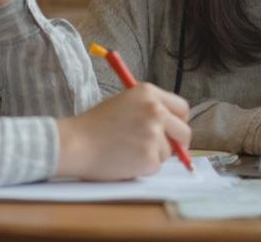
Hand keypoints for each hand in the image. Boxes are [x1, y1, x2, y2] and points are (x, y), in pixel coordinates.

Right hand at [54, 84, 190, 180]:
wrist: (75, 143)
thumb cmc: (93, 125)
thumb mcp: (124, 103)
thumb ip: (148, 110)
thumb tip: (171, 127)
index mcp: (149, 93)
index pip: (182, 108)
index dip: (179, 122)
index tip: (173, 131)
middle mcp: (155, 111)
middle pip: (184, 132)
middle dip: (177, 144)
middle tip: (161, 149)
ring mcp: (154, 134)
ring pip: (168, 152)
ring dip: (153, 155)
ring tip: (127, 151)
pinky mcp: (150, 157)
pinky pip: (156, 166)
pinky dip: (143, 167)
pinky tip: (124, 160)